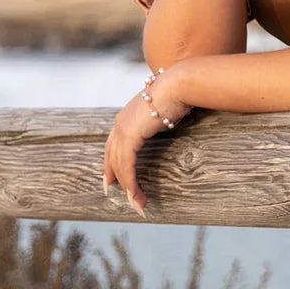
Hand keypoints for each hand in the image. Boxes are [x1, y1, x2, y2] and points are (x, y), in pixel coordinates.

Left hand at [103, 64, 193, 215]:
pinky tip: (136, 194)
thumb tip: (168, 122)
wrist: (179, 85)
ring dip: (129, 187)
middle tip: (121, 197)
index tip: (111, 180)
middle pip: (112, 156)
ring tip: (138, 203)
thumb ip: (160, 119)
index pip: (113, 145)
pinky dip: (130, 181)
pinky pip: (127, 165)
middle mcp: (120, 123)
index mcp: (126, 116)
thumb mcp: (165, 110)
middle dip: (115, 178)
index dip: (111, 163)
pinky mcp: (130, 136)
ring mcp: (123, 129)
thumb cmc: (178, 94)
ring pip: (119, 165)